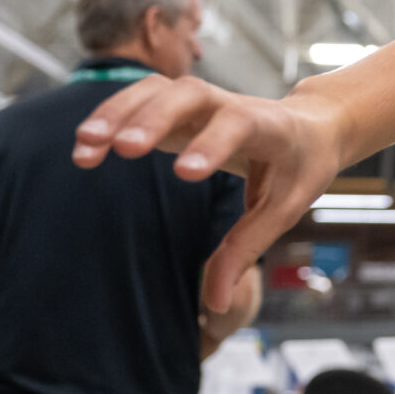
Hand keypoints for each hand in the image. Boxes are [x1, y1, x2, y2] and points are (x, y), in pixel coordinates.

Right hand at [73, 76, 345, 310]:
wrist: (310, 125)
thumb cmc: (299, 167)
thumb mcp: (284, 208)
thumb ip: (246, 249)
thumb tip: (216, 303)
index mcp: (271, 128)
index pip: (242, 124)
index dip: (214, 143)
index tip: (184, 173)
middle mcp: (234, 103)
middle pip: (192, 94)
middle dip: (154, 117)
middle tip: (122, 148)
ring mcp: (205, 101)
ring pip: (158, 90)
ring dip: (119, 113)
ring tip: (85, 146)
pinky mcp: (180, 106)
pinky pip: (142, 98)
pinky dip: (112, 114)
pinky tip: (84, 145)